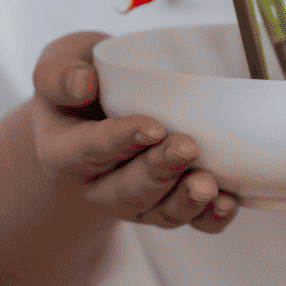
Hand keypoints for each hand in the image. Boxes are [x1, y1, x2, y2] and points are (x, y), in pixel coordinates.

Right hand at [30, 31, 237, 232]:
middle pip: (127, 189)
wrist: (92, 110)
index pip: (90, 150)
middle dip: (159, 170)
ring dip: (185, 200)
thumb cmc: (81, 80)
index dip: (121, 141)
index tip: (152, 127)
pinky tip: (227, 203)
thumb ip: (59, 74)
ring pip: (158, 212)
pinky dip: (208, 218)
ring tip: (209, 185)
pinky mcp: (163, 204)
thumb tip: (83, 83)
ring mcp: (132, 200)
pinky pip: (186, 221)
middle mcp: (96, 185)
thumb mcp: (58, 64)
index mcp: (64, 150)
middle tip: (187, 147)